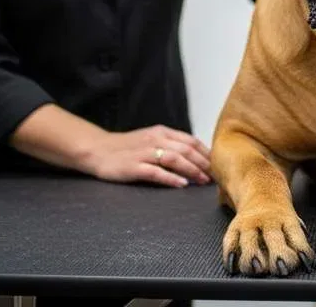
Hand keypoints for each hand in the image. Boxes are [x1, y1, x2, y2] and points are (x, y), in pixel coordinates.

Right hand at [83, 125, 212, 187]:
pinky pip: (155, 172)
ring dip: (191, 170)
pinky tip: (181, 184)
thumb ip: (171, 145)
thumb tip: (196, 156)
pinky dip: (170, 178)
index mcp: (161, 132)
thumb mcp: (151, 139)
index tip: (218, 164)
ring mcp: (143, 153)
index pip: (190, 140)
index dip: (206, 153)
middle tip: (214, 176)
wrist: (97, 150)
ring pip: (174, 159)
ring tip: (202, 180)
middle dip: (203, 163)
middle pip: (186, 149)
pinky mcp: (133, 167)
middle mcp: (155, 140)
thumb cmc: (126, 148)